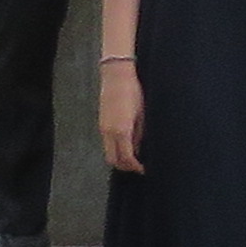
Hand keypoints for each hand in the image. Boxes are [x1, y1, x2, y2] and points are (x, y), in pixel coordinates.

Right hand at [98, 58, 143, 174]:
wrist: (116, 76)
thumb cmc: (133, 92)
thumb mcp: (142, 114)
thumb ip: (140, 134)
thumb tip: (139, 149)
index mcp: (122, 131)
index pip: (127, 158)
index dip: (135, 167)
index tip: (144, 169)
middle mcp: (109, 132)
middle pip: (113, 160)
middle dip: (125, 167)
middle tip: (138, 166)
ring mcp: (103, 128)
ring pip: (108, 152)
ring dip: (119, 158)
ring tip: (133, 157)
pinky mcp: (101, 123)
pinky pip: (106, 143)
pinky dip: (115, 148)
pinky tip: (126, 144)